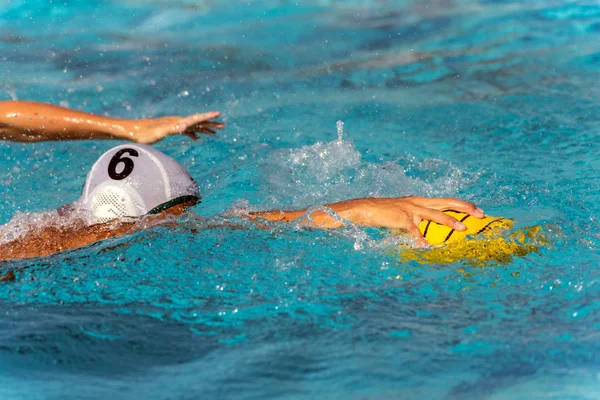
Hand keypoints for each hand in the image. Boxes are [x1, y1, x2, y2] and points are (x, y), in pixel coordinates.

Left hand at [131, 111, 223, 143]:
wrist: (133, 130)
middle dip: (210, 123)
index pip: (196, 119)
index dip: (208, 117)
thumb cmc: (145, 134)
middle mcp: (178, 122)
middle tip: (223, 125)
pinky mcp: (170, 129)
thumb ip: (172, 129)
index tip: (218, 114)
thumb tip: (185, 126)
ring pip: (194, 126)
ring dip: (205, 129)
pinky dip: (194, 134)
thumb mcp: (159, 133)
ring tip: (215, 132)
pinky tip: (197, 139)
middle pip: (198, 122)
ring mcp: (175, 125)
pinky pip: (187, 131)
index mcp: (178, 122)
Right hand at [345, 196, 484, 245]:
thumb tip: (430, 231)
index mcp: (421, 201)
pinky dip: (420, 238)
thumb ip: (418, 220)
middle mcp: (419, 203)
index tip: (478, 211)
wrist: (366, 208)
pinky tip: (426, 246)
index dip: (463, 205)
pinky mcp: (401, 218)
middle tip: (480, 214)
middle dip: (465, 208)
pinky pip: (414, 230)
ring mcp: (411, 209)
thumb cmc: (386, 213)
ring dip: (449, 221)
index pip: (447, 201)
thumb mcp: (406, 214)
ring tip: (462, 229)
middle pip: (446, 202)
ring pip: (434, 214)